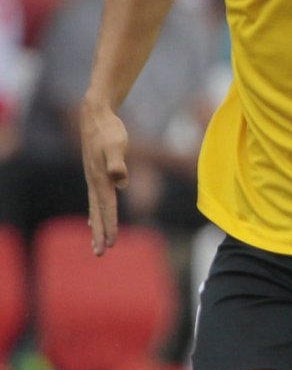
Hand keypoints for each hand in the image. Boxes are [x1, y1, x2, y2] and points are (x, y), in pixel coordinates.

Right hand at [81, 102, 129, 255]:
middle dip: (100, 233)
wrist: (95, 115)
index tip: (111, 244)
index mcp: (101, 179)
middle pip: (98, 213)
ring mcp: (93, 178)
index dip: (110, 226)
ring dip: (96, 226)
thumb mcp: (117, 145)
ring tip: (96, 243)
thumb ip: (118, 163)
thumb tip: (121, 182)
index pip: (107, 208)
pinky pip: (95, 198)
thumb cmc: (109, 130)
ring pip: (94, 208)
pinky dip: (94, 211)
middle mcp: (95, 181)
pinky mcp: (94, 173)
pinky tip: (93, 218)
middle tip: (100, 254)